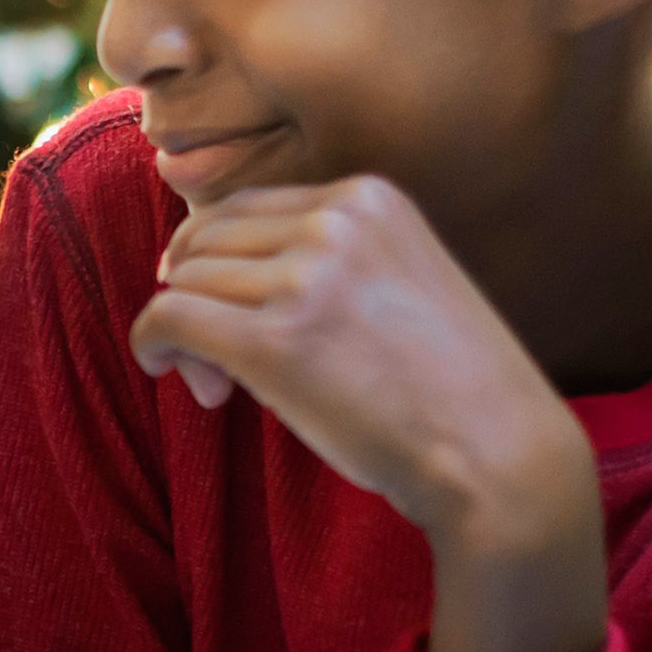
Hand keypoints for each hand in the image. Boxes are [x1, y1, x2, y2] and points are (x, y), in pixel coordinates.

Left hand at [132, 177, 592, 538]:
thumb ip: (328, 259)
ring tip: (220, 386)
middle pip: (207, 238)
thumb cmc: (449, 387)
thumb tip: (201, 268)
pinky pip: (169, 318)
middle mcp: (335, 223)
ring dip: (185, 333)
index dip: (222, 260)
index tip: (234, 315)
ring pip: (185, 279)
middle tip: (218, 361)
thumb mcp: (402, 280)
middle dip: (198, 293)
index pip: (249, 208)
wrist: (498, 454)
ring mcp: (305, 279)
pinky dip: (152, 343)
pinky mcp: (273, 342)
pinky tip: (168, 371)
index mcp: (370, 198)